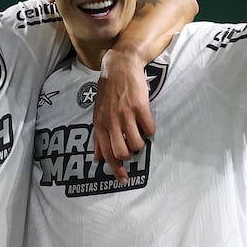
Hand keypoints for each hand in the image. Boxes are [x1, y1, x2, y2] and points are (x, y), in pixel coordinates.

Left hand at [93, 49, 153, 181]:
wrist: (120, 67)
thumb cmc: (108, 92)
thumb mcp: (97, 114)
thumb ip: (98, 137)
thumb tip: (97, 159)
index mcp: (100, 124)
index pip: (107, 153)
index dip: (116, 169)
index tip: (123, 180)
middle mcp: (111, 121)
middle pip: (122, 152)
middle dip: (130, 154)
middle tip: (132, 147)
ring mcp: (126, 114)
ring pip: (137, 143)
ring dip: (141, 143)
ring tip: (139, 134)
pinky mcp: (140, 107)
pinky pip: (150, 130)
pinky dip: (150, 131)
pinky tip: (146, 124)